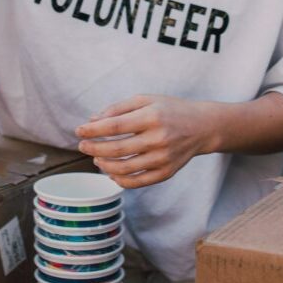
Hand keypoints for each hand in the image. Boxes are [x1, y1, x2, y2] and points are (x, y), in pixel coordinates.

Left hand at [74, 95, 220, 188]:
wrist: (203, 126)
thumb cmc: (170, 109)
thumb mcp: (146, 100)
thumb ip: (118, 108)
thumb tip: (92, 121)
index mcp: (152, 116)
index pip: (115, 126)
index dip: (93, 130)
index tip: (79, 131)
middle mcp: (159, 139)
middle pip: (117, 149)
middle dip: (94, 148)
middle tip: (82, 146)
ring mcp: (163, 158)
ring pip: (124, 169)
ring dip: (104, 165)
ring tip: (96, 158)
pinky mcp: (167, 172)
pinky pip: (137, 182)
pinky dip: (120, 179)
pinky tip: (111, 172)